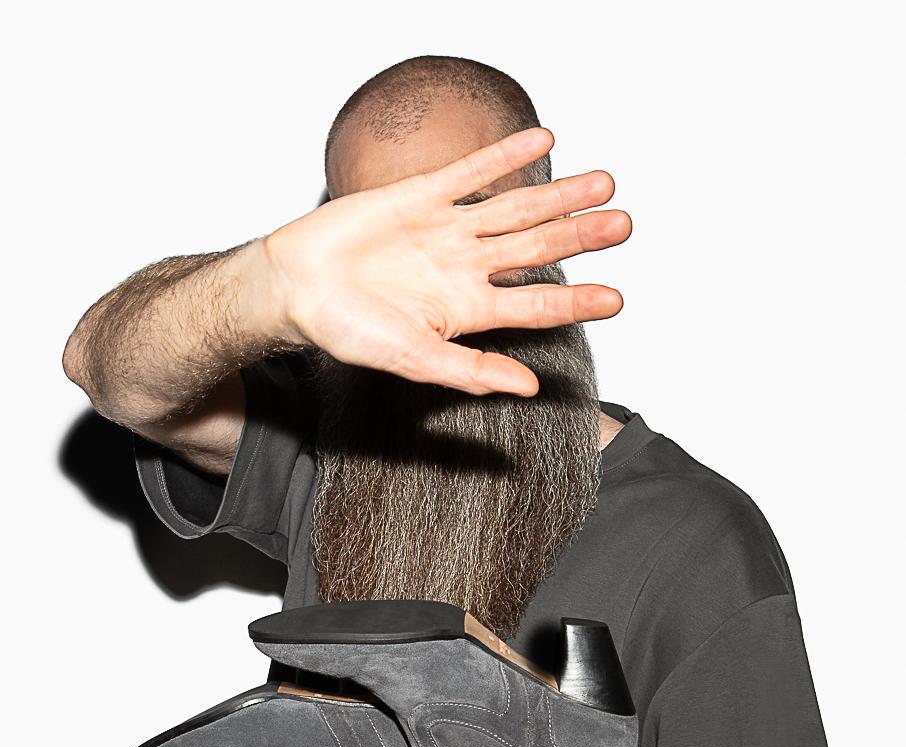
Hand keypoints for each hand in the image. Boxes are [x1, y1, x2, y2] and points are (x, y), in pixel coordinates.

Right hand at [262, 126, 629, 394]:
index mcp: (467, 311)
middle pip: (536, 250)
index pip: (535, 307)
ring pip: (515, 209)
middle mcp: (465, 268)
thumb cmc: (346, 331)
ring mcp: (446, 229)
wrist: (295, 287)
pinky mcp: (420, 195)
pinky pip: (472, 171)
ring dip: (559, 197)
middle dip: (580, 237)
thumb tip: (528, 387)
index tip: (617, 298)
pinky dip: (506, 155)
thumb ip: (470, 371)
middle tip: (624, 225)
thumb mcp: (412, 360)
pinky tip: (543, 139)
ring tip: (605, 184)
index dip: (577, 302)